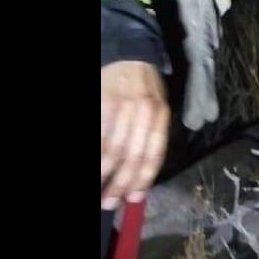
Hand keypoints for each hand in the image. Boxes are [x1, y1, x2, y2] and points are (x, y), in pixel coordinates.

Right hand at [101, 60, 169, 209]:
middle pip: (133, 156)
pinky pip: (100, 137)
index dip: (144, 179)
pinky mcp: (104, 103)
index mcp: (161, 116)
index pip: (154, 153)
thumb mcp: (157, 108)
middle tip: (109, 202)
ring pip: (112, 149)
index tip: (133, 198)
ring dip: (104, 174)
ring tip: (98, 192)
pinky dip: (99, 155)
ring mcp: (122, 107)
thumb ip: (152, 136)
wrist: (127, 56)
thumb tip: (141, 175)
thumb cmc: (143, 88)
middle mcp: (145, 112)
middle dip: (120, 183)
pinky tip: (98, 168)